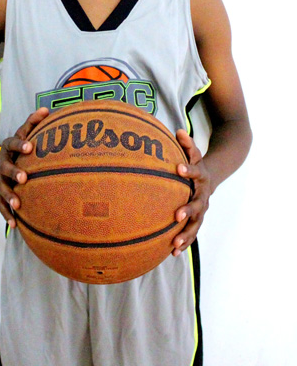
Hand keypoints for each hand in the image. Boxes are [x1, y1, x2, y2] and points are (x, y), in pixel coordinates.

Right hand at [0, 107, 48, 226]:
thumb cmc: (20, 146)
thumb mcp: (24, 132)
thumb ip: (34, 121)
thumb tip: (46, 109)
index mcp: (8, 147)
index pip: (13, 142)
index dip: (21, 144)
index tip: (31, 146)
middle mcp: (2, 163)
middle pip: (5, 168)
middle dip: (14, 172)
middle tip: (24, 178)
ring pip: (1, 189)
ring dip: (9, 197)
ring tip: (18, 205)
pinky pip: (0, 205)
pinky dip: (7, 215)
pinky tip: (15, 225)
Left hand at [171, 129, 211, 256]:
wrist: (212, 177)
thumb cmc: (195, 163)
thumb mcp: (193, 152)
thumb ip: (186, 143)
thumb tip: (177, 130)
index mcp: (201, 176)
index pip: (195, 170)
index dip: (188, 169)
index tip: (178, 168)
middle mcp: (203, 195)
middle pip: (198, 204)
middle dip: (188, 210)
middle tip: (177, 215)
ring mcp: (202, 209)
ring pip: (196, 224)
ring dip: (186, 234)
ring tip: (175, 243)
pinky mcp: (197, 220)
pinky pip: (191, 233)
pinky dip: (183, 243)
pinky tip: (172, 253)